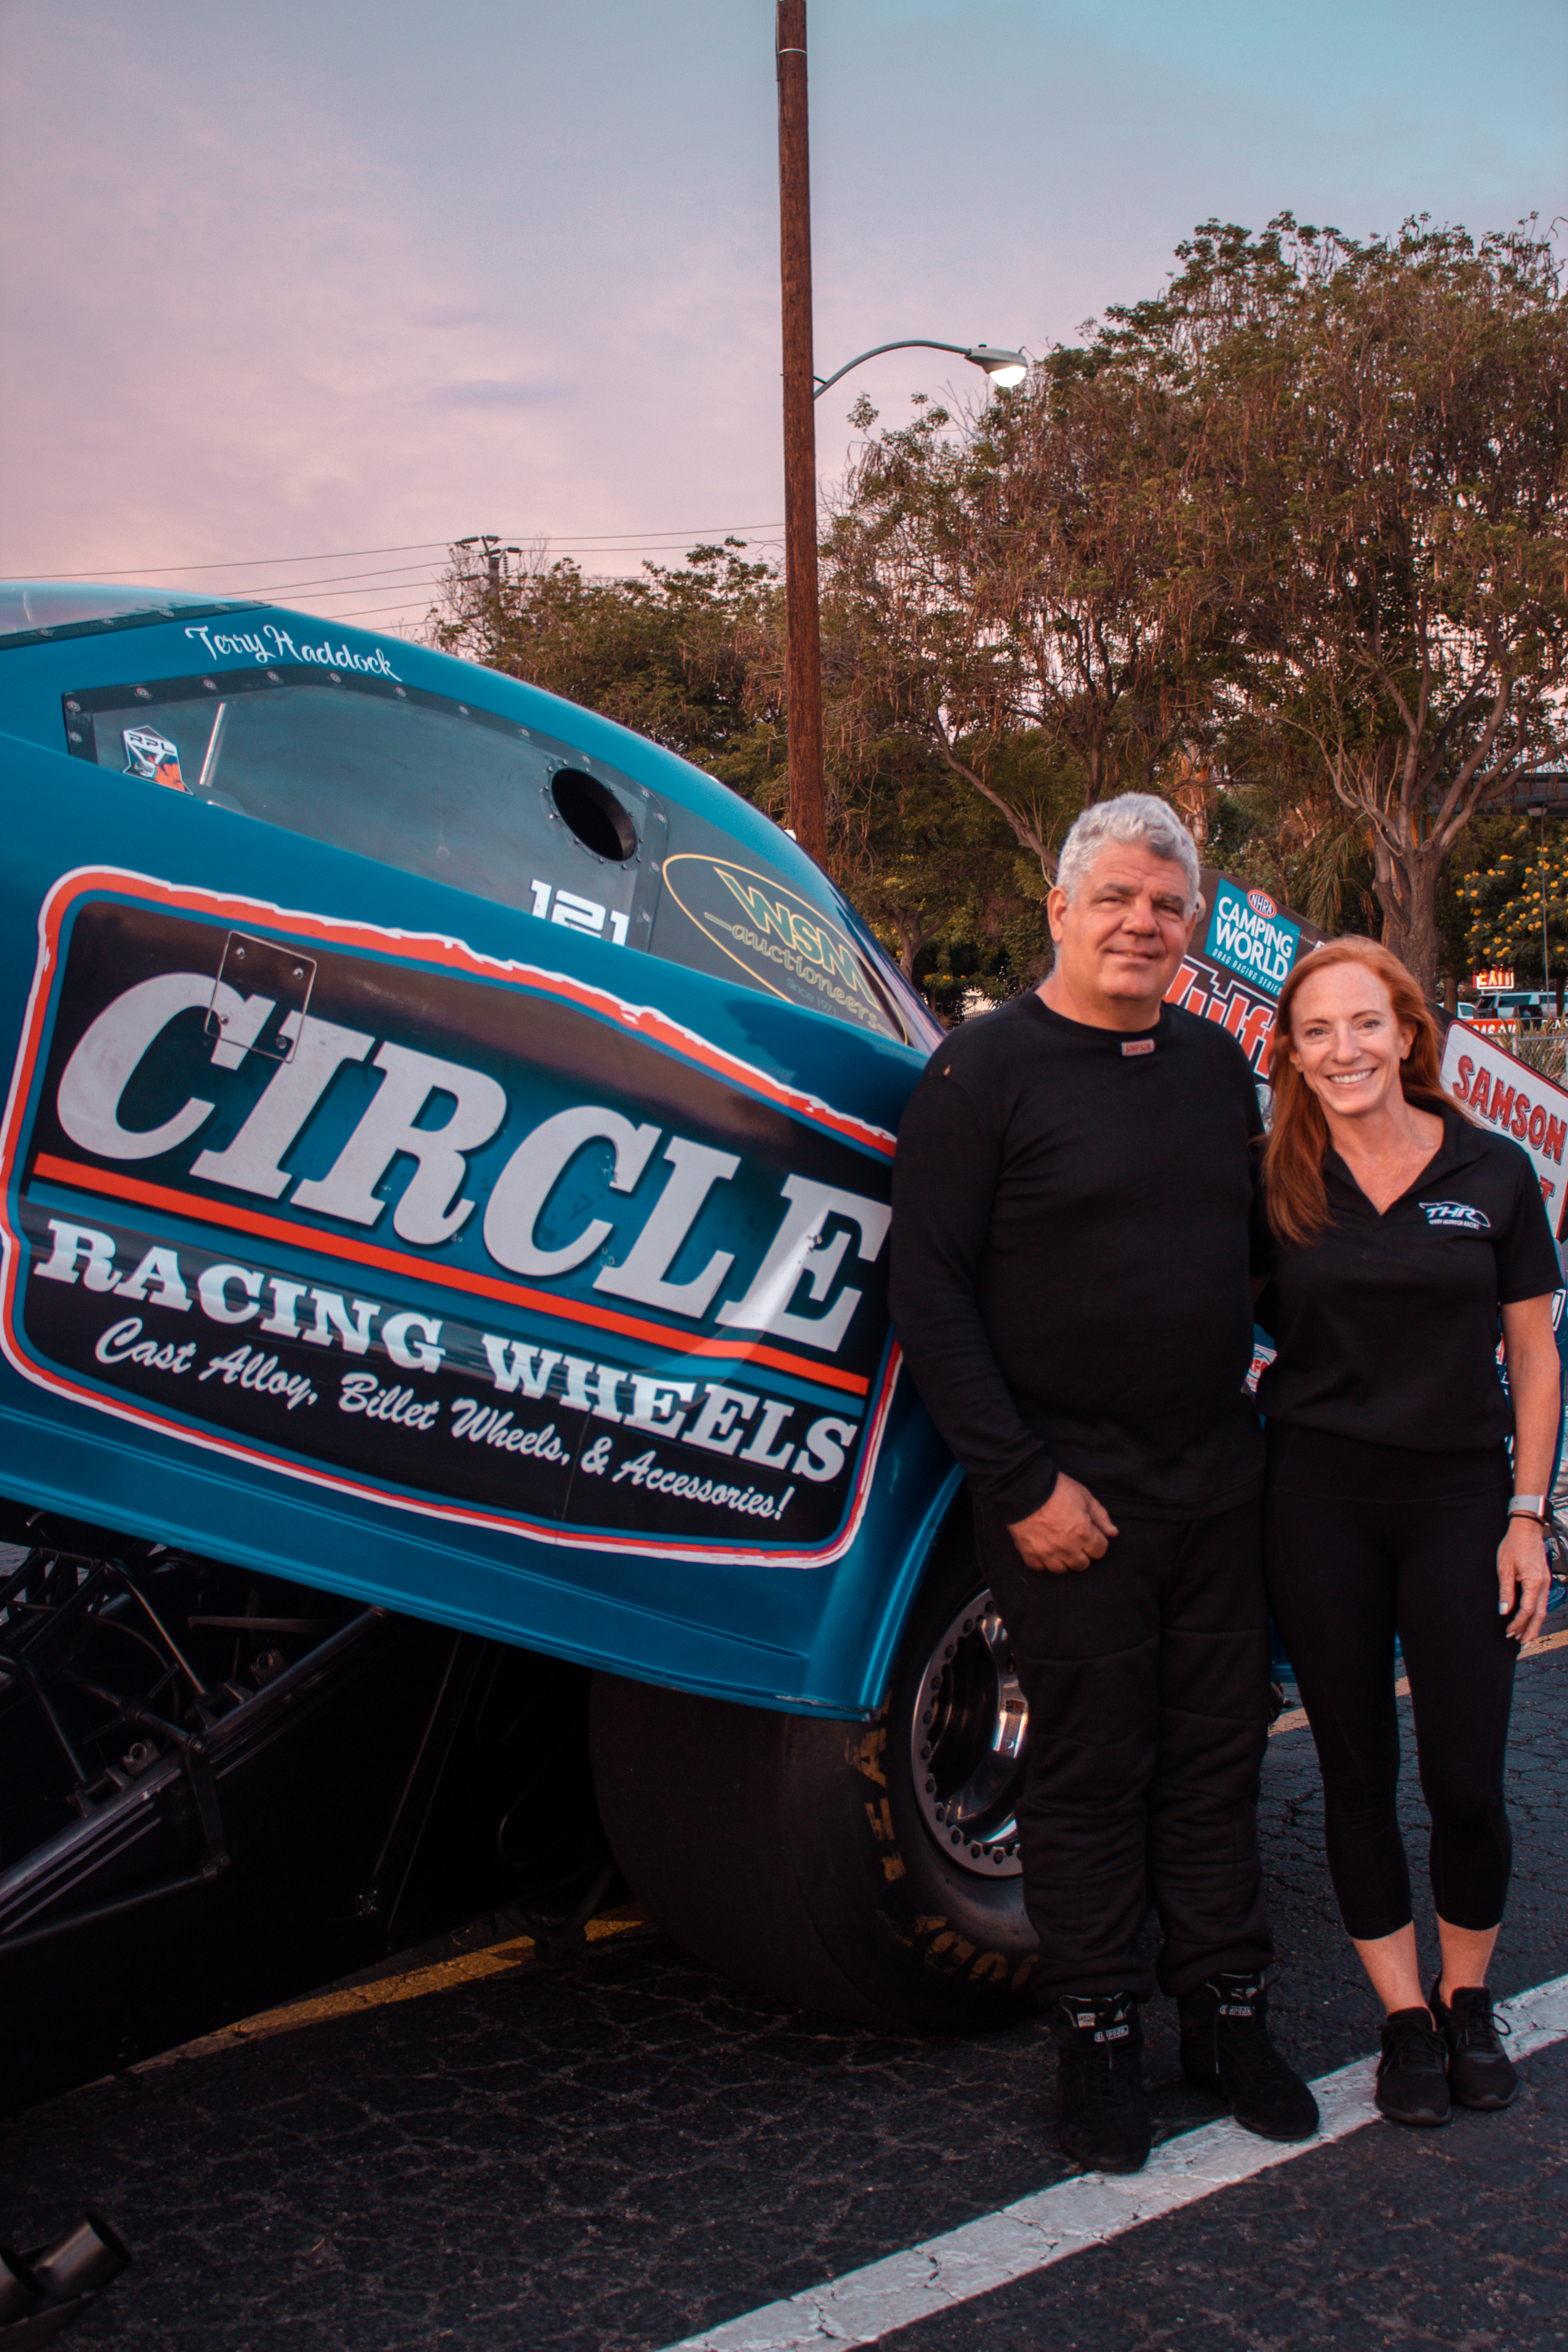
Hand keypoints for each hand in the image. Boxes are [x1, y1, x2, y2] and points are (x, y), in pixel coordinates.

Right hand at [1007, 1476, 1118, 1573]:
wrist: (1025, 1487)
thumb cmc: (1056, 1489)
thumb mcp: (1084, 1497)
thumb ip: (1100, 1516)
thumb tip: (1113, 1532)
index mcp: (1082, 1533)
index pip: (1099, 1551)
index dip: (1097, 1542)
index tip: (1090, 1535)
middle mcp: (1066, 1547)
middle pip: (1082, 1564)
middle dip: (1082, 1553)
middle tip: (1075, 1540)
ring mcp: (1046, 1552)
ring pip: (1061, 1570)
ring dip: (1063, 1560)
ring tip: (1059, 1546)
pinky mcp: (1029, 1553)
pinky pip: (1039, 1567)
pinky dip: (1042, 1560)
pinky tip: (1044, 1549)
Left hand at [1497, 1513, 1551, 1643]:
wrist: (1527, 1529)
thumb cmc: (1513, 1545)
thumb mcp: (1504, 1568)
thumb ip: (1505, 1591)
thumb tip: (1503, 1611)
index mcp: (1534, 1582)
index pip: (1527, 1610)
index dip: (1518, 1623)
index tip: (1508, 1632)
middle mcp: (1544, 1584)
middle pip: (1539, 1615)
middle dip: (1530, 1631)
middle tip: (1520, 1643)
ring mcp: (1546, 1582)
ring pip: (1543, 1609)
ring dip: (1534, 1624)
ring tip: (1524, 1636)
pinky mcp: (1544, 1580)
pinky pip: (1542, 1601)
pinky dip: (1536, 1613)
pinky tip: (1530, 1619)